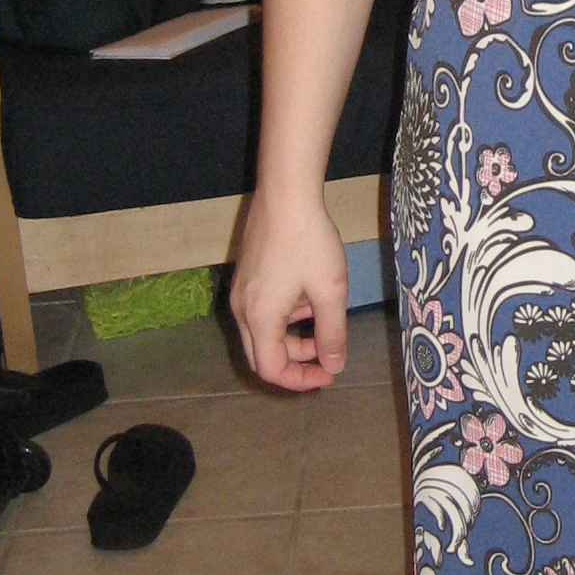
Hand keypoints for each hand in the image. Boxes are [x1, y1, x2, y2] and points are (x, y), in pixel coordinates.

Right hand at [229, 185, 349, 389]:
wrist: (285, 193)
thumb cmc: (309, 242)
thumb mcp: (330, 292)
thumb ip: (332, 334)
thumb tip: (334, 367)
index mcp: (259, 319)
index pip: (271, 370)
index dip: (301, 380)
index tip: (329, 373)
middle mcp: (241, 310)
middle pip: (263, 354)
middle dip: (296, 361)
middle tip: (327, 357)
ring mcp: (240, 291)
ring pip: (263, 332)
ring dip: (293, 334)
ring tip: (323, 312)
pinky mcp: (245, 276)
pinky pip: (262, 310)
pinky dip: (286, 314)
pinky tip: (309, 291)